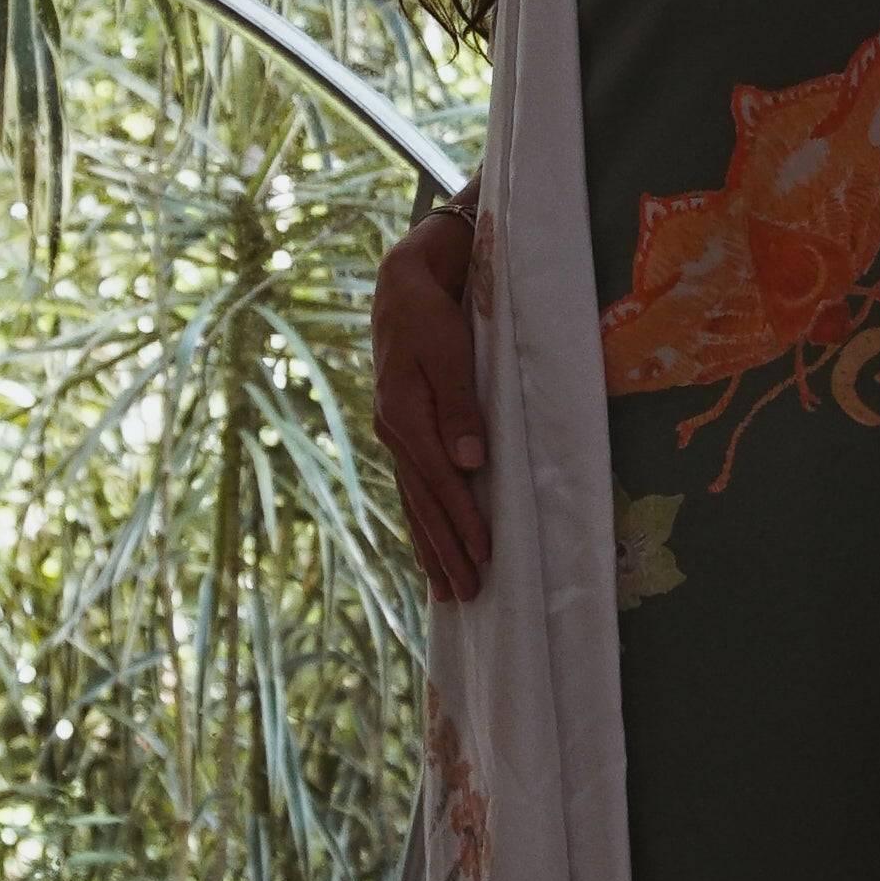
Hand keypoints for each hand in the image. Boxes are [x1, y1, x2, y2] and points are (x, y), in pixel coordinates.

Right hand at [372, 210, 489, 604]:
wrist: (401, 284)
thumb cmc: (432, 312)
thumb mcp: (449, 350)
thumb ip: (460, 406)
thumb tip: (471, 462)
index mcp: (404, 415)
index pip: (440, 482)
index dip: (463, 522)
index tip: (485, 557)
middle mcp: (394, 432)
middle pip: (424, 503)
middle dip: (447, 551)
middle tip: (469, 596)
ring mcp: (394, 435)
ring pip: (414, 502)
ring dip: (431, 548)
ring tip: (447, 592)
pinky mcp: (401, 432)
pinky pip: (411, 489)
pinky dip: (421, 523)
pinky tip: (428, 549)